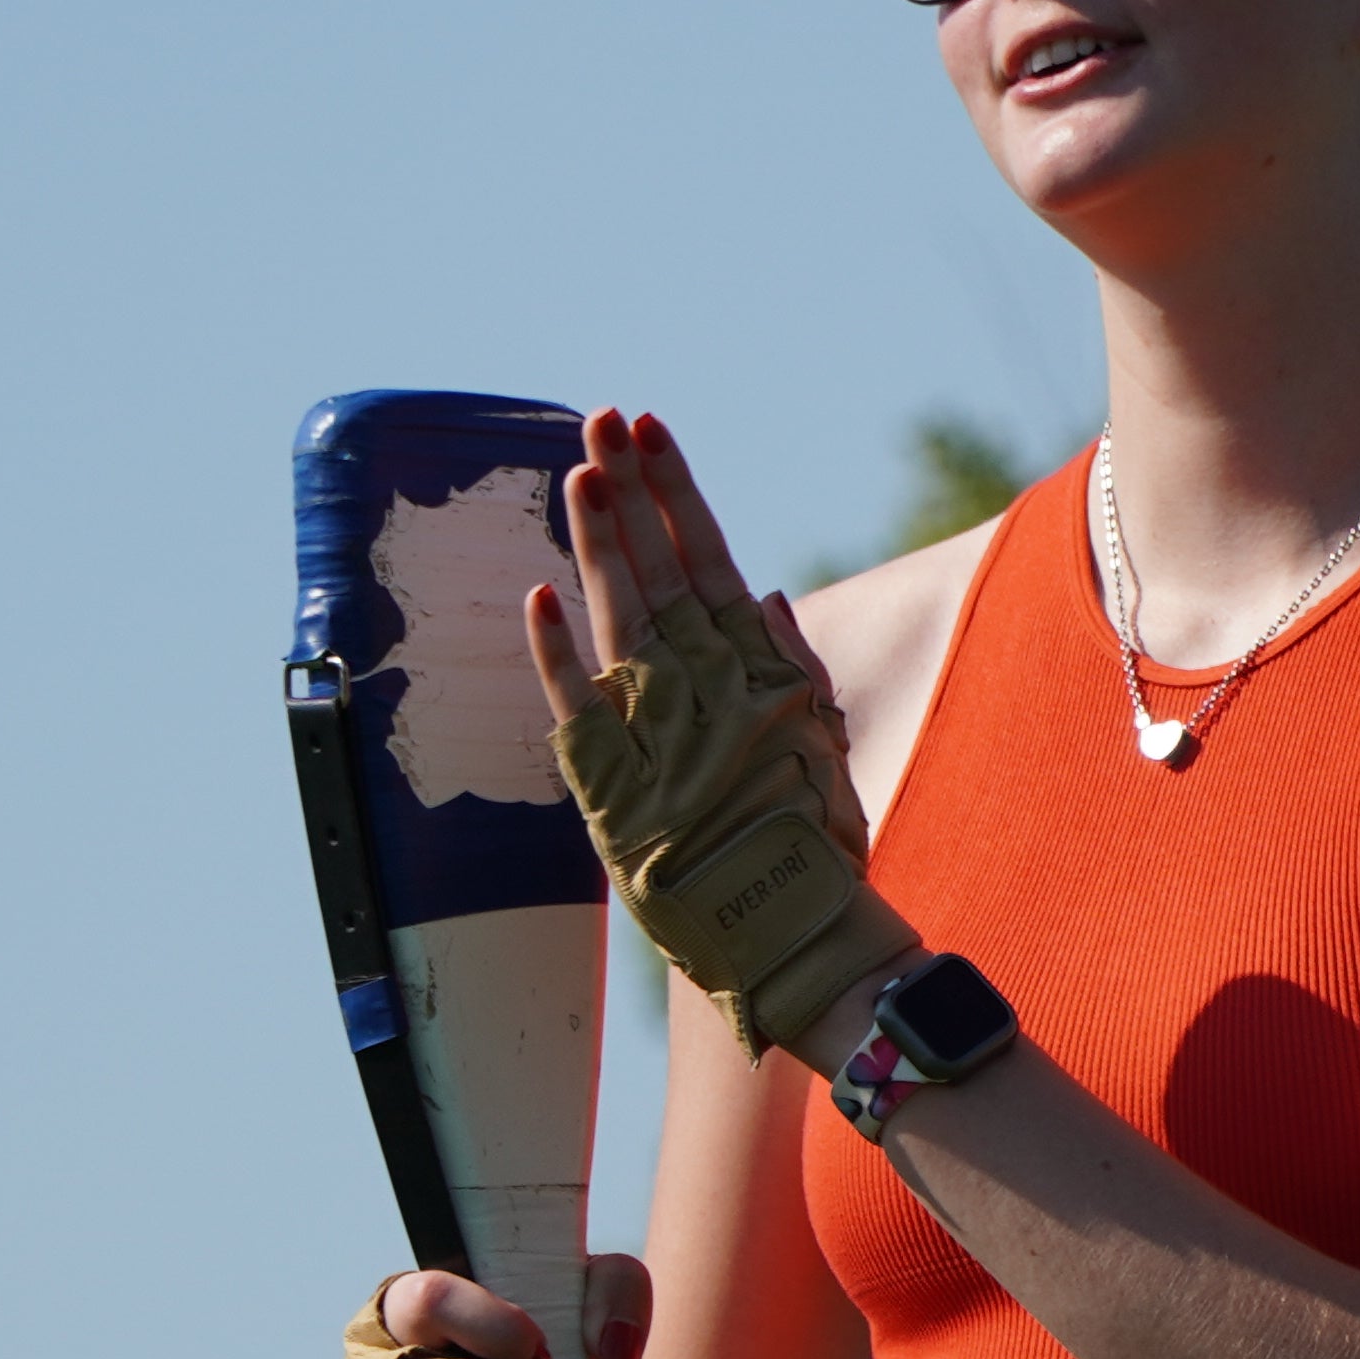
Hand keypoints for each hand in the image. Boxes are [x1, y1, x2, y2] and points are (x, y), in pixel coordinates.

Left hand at [525, 411, 919, 1064]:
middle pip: (660, 571)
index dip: (676, 492)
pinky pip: (579, 712)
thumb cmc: (812, 848)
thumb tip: (764, 594)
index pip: (708, 558)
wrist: (788, 936)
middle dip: (631, 491)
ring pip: (623, 618)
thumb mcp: (823, 748)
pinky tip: (536, 597)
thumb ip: (792, 669)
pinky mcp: (617, 790)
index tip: (652, 431)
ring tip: (579, 473)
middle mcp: (708, 691)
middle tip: (602, 421)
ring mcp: (661, 736)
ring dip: (599, 543)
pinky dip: (556, 655)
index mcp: (757, 675)